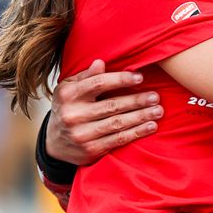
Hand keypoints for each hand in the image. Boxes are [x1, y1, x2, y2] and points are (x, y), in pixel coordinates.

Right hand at [48, 60, 162, 164]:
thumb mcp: (69, 88)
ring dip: (141, 117)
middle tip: (155, 97)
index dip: (121, 80)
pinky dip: (136, 133)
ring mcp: (81, 134)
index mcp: (68, 94)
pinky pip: (118, 139)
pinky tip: (150, 126)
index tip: (140, 78)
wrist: (54, 142)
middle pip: (112, 105)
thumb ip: (85, 76)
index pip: (99, 83)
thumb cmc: (67, 107)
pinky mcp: (90, 149)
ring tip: (158, 111)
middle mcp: (73, 114)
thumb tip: (101, 62)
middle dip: (137, 101)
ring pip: (117, 123)